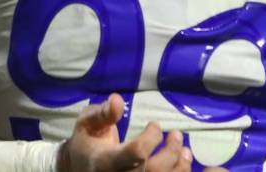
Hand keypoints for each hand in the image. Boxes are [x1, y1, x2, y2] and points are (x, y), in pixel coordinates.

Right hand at [56, 93, 225, 170]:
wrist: (80, 169)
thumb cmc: (86, 144)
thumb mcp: (86, 124)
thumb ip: (102, 114)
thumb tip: (118, 100)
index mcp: (105, 163)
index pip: (136, 153)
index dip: (151, 137)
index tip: (154, 125)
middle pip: (154, 171)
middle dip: (171, 152)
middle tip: (177, 135)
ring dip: (181, 165)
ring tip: (185, 151)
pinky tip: (183, 162)